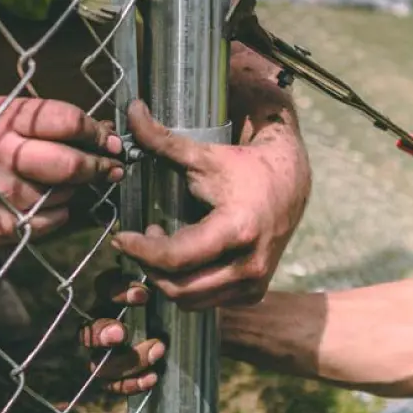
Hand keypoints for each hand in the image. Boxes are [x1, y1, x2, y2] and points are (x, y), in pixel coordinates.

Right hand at [0, 96, 123, 245]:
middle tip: (112, 166)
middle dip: (99, 165)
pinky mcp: (3, 227)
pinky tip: (43, 200)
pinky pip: (53, 219)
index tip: (108, 139)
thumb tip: (97, 129)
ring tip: (63, 180)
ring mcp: (3, 197)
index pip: (66, 122)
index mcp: (2, 123)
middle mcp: (2, 158)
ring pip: (65, 194)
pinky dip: (58, 210)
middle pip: (71, 164)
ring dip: (74, 188)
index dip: (96, 131)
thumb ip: (41, 118)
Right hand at [80, 270, 163, 393]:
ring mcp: (103, 353)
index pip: (102, 289)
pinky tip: (153, 377)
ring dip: (126, 361)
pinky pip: (112, 385)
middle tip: (122, 334)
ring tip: (158, 351)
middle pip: (87, 331)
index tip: (144, 296)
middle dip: (101, 333)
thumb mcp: (164, 292)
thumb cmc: (167, 307)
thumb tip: (159, 265)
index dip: (118, 293)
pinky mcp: (113, 376)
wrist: (177, 337)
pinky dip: (131, 383)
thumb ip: (158, 282)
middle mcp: (100, 324)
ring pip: (98, 364)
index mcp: (110, 297)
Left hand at [110, 100, 308, 308]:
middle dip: (151, 266)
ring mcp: (254, 282)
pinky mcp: (253, 291)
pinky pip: (207, 302)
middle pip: (180, 288)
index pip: (176, 259)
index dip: (141, 250)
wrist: (291, 183)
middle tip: (142, 239)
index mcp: (238, 230)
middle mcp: (250, 265)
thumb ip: (162, 139)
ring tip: (163, 244)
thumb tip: (131, 109)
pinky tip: (184, 258)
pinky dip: (186, 286)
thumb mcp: (204, 153)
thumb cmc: (245, 166)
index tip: (121, 237)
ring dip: (167, 278)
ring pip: (191, 301)